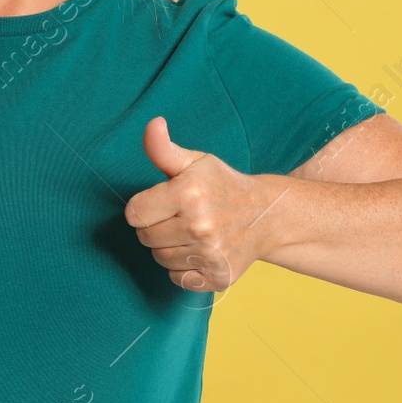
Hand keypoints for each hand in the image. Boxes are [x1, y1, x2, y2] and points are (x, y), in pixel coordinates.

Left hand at [124, 117, 287, 291]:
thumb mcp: (194, 162)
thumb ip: (163, 148)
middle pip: (145, 238)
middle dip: (156, 227)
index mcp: (189, 194)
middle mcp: (200, 226)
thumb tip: (153, 124)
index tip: (162, 203)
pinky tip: (199, 251)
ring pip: (160, 259)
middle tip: (179, 217)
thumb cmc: (223, 185)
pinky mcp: (218, 277)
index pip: (135, 213)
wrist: (266, 215)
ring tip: (190, 233)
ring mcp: (211, 254)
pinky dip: (183, 268)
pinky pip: (177, 278)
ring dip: (169, 248)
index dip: (144, 208)